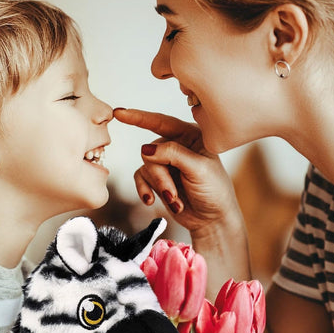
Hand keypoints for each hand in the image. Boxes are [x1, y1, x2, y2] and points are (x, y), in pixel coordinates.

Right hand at [114, 108, 250, 291]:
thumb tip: (145, 149)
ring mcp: (166, 162)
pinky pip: (140, 178)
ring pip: (146, 166)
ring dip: (158, 186)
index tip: (120, 113)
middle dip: (160, 175)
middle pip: (151, 151)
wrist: (212, 219)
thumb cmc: (214, 191)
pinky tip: (153, 201)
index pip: (162, 122)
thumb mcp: (199, 169)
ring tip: (175, 200)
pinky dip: (146, 190)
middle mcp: (176, 145)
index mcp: (191, 135)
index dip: (139, 117)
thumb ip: (173, 154)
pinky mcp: (157, 178)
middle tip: (172, 193)